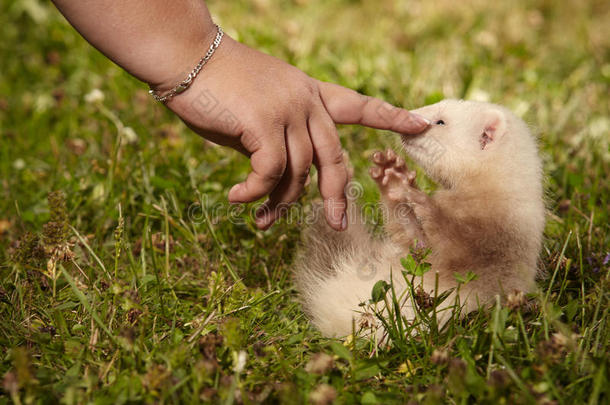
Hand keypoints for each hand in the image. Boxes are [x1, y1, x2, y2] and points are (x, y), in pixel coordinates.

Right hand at [165, 36, 429, 230]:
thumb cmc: (217, 86)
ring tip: (262, 221)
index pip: (359, 105)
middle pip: (335, 157)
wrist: (186, 56)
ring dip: (279, 203)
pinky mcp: (266, 123)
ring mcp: (289, 111)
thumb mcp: (257, 112)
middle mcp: (307, 102)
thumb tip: (280, 180)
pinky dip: (255, 192)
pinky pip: (270, 172)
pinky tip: (238, 199)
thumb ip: (277, 140)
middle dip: (337, 194)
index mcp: (310, 93)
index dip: (391, 116)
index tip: (421, 125)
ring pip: (298, 172)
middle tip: (339, 224)